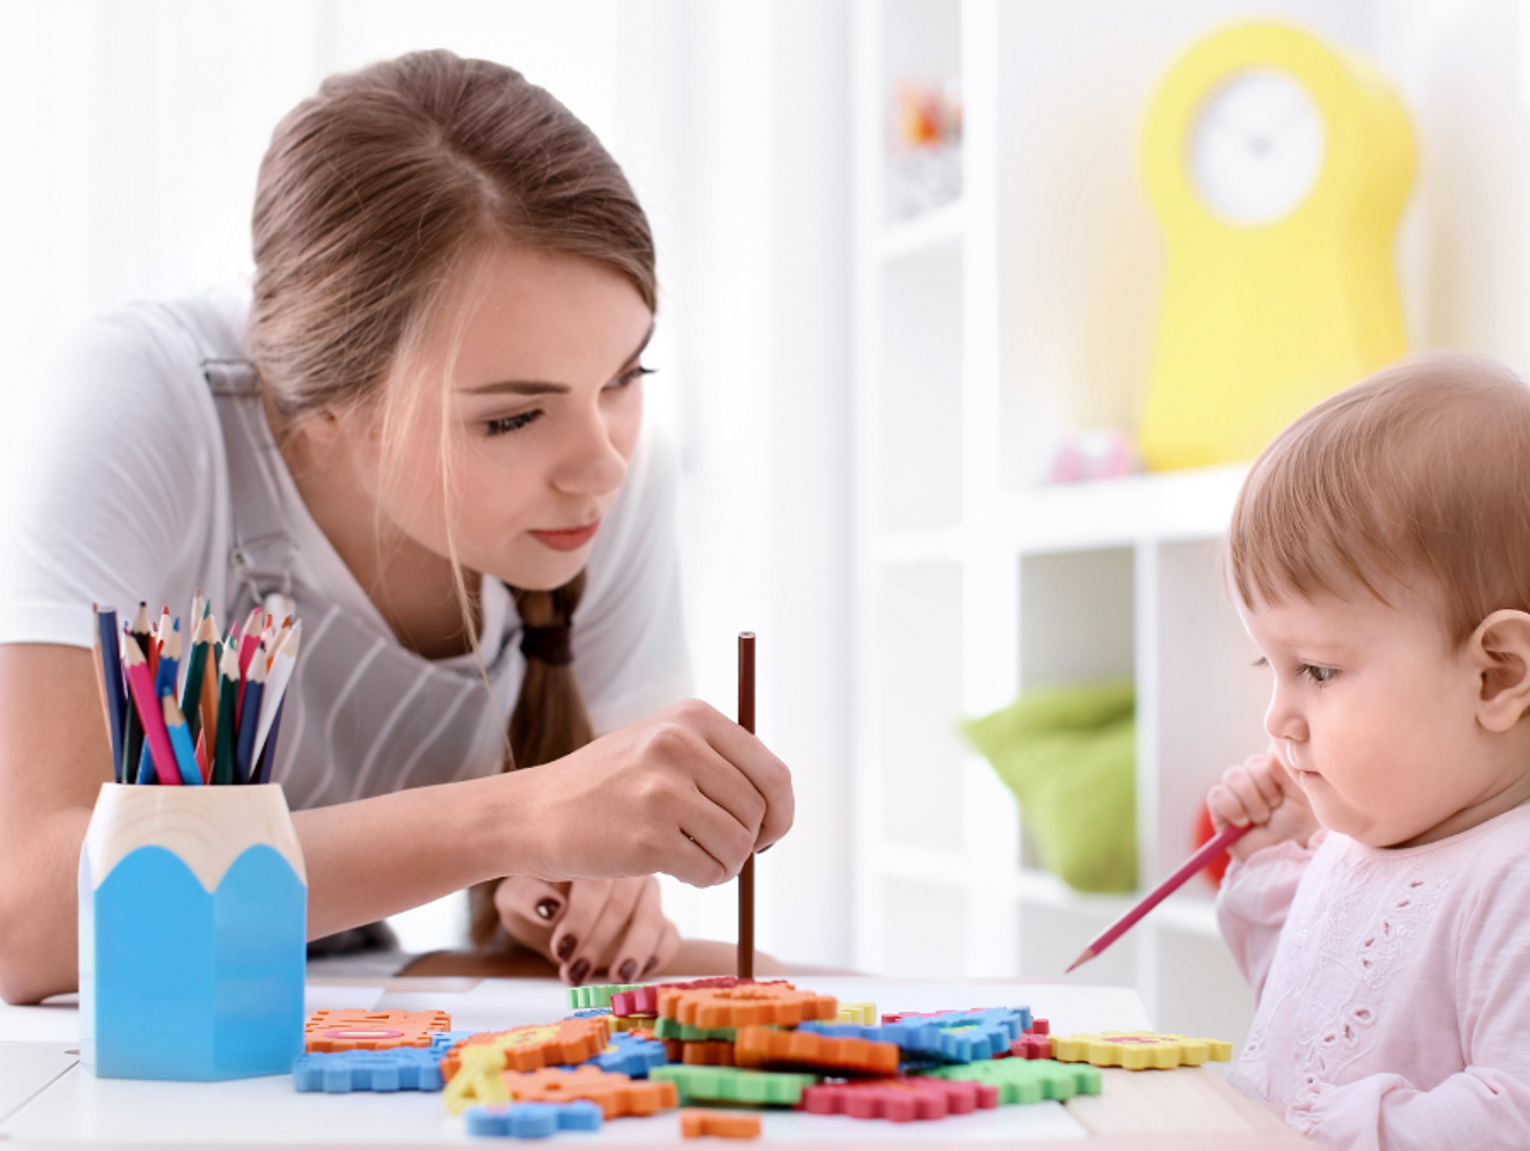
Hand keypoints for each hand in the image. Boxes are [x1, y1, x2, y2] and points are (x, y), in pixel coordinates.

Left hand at [495, 875, 679, 985]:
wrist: (545, 914)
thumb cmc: (533, 898)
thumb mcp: (516, 897)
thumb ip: (526, 897)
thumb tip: (550, 908)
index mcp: (592, 852)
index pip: (596, 882)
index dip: (581, 917)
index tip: (562, 949)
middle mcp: (626, 867)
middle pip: (624, 903)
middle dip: (599, 942)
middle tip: (574, 972)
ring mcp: (646, 894)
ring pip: (651, 918)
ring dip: (632, 952)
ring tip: (614, 978)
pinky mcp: (659, 920)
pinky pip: (669, 935)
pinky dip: (658, 954)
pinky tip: (638, 972)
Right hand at [514, 699, 792, 886]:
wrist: (535, 811)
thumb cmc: (610, 786)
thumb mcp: (664, 746)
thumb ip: (721, 764)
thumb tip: (780, 808)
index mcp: (694, 717)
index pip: (773, 774)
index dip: (780, 812)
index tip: (767, 833)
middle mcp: (680, 744)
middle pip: (758, 813)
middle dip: (749, 842)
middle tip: (718, 849)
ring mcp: (662, 790)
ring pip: (739, 845)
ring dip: (724, 863)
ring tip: (691, 855)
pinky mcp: (647, 837)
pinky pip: (709, 871)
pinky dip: (701, 878)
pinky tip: (671, 866)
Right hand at [1206, 749, 1321, 859]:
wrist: (1281, 854)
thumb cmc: (1297, 827)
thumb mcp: (1301, 795)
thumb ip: (1288, 769)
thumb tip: (1272, 747)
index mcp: (1274, 772)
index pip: (1266, 755)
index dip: (1275, 773)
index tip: (1285, 793)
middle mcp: (1254, 778)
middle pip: (1251, 765)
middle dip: (1266, 790)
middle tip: (1275, 808)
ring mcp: (1235, 791)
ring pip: (1233, 776)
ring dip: (1251, 801)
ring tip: (1261, 819)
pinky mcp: (1219, 806)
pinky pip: (1218, 794)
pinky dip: (1233, 808)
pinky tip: (1243, 822)